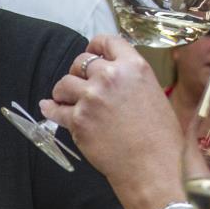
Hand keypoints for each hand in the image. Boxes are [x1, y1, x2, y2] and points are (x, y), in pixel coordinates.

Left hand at [40, 36, 185, 206]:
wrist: (154, 167)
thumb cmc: (161, 137)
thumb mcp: (154, 94)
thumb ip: (131, 80)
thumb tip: (114, 75)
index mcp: (134, 67)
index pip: (107, 41)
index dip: (95, 46)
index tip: (90, 52)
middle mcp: (111, 77)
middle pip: (81, 62)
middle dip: (78, 72)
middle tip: (81, 83)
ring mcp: (91, 98)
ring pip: (64, 83)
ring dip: (63, 91)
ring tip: (65, 99)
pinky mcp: (78, 120)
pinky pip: (55, 110)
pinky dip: (50, 109)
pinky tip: (48, 108)